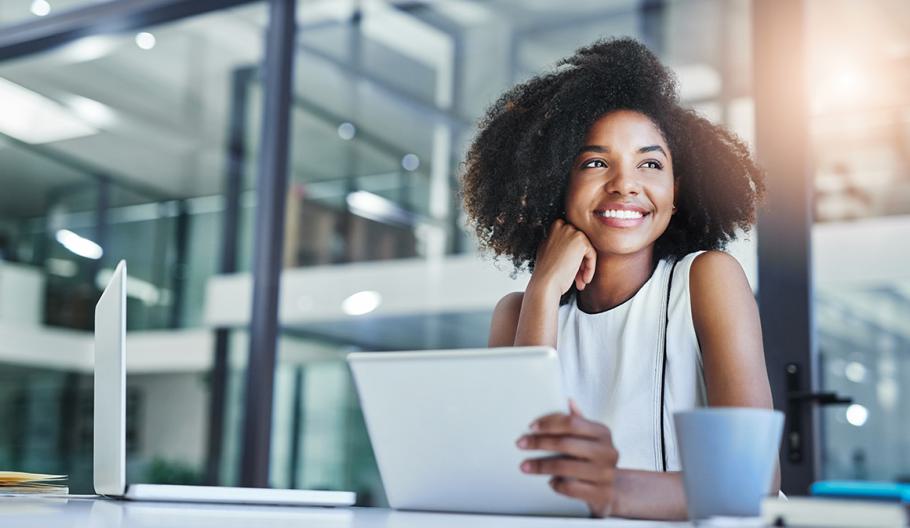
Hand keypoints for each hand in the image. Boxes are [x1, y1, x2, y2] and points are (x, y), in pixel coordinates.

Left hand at [517, 400, 618, 517]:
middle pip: (565, 443)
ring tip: (525, 466)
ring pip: (564, 467)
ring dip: (540, 466)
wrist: (613, 490)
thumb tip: (569, 401)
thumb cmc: (595, 459)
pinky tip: (551, 481)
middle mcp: (607, 451)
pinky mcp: (600, 493)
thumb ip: (579, 421)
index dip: (548, 423)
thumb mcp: (591, 438)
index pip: (572, 422)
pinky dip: (556, 484)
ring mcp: (605, 474)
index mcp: (602, 432)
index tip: (531, 427)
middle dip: (539, 443)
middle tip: (521, 444)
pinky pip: (570, 488)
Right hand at [531, 219, 596, 296]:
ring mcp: (572, 232)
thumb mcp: (548, 251)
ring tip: (581, 281)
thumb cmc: (546, 273)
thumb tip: (571, 245)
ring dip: (585, 267)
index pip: (572, 240)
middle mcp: (562, 226)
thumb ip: (558, 243)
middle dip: (580, 262)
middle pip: (580, 244)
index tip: (572, 269)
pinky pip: (592, 255)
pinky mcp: (581, 241)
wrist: (545, 283)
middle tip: (578, 278)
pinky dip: (590, 268)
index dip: (573, 256)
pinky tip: (584, 279)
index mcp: (554, 228)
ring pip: (587, 250)